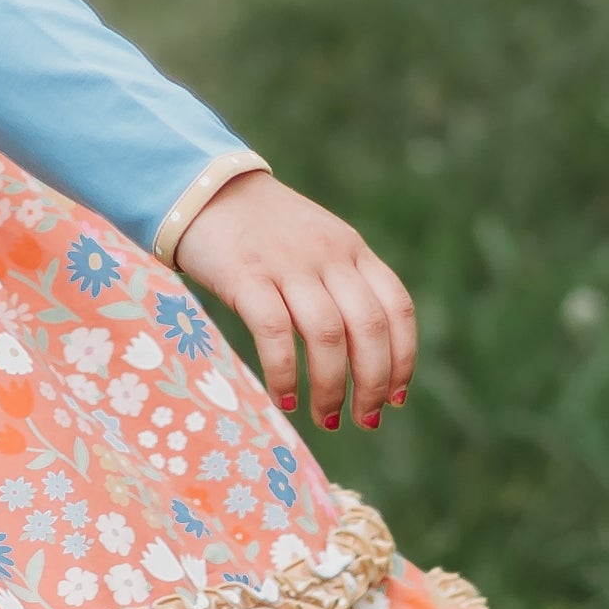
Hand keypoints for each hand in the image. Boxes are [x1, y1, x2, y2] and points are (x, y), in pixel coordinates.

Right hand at [171, 168, 415, 431]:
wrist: (205, 189)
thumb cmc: (261, 230)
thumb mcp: (317, 245)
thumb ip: (341, 284)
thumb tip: (362, 354)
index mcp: (352, 250)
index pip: (396, 308)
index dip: (403, 358)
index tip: (397, 397)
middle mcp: (328, 256)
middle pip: (369, 328)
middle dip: (373, 383)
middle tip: (365, 419)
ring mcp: (287, 264)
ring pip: (327, 336)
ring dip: (332, 386)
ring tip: (326, 417)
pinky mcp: (245, 275)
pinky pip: (274, 333)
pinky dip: (284, 372)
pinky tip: (283, 398)